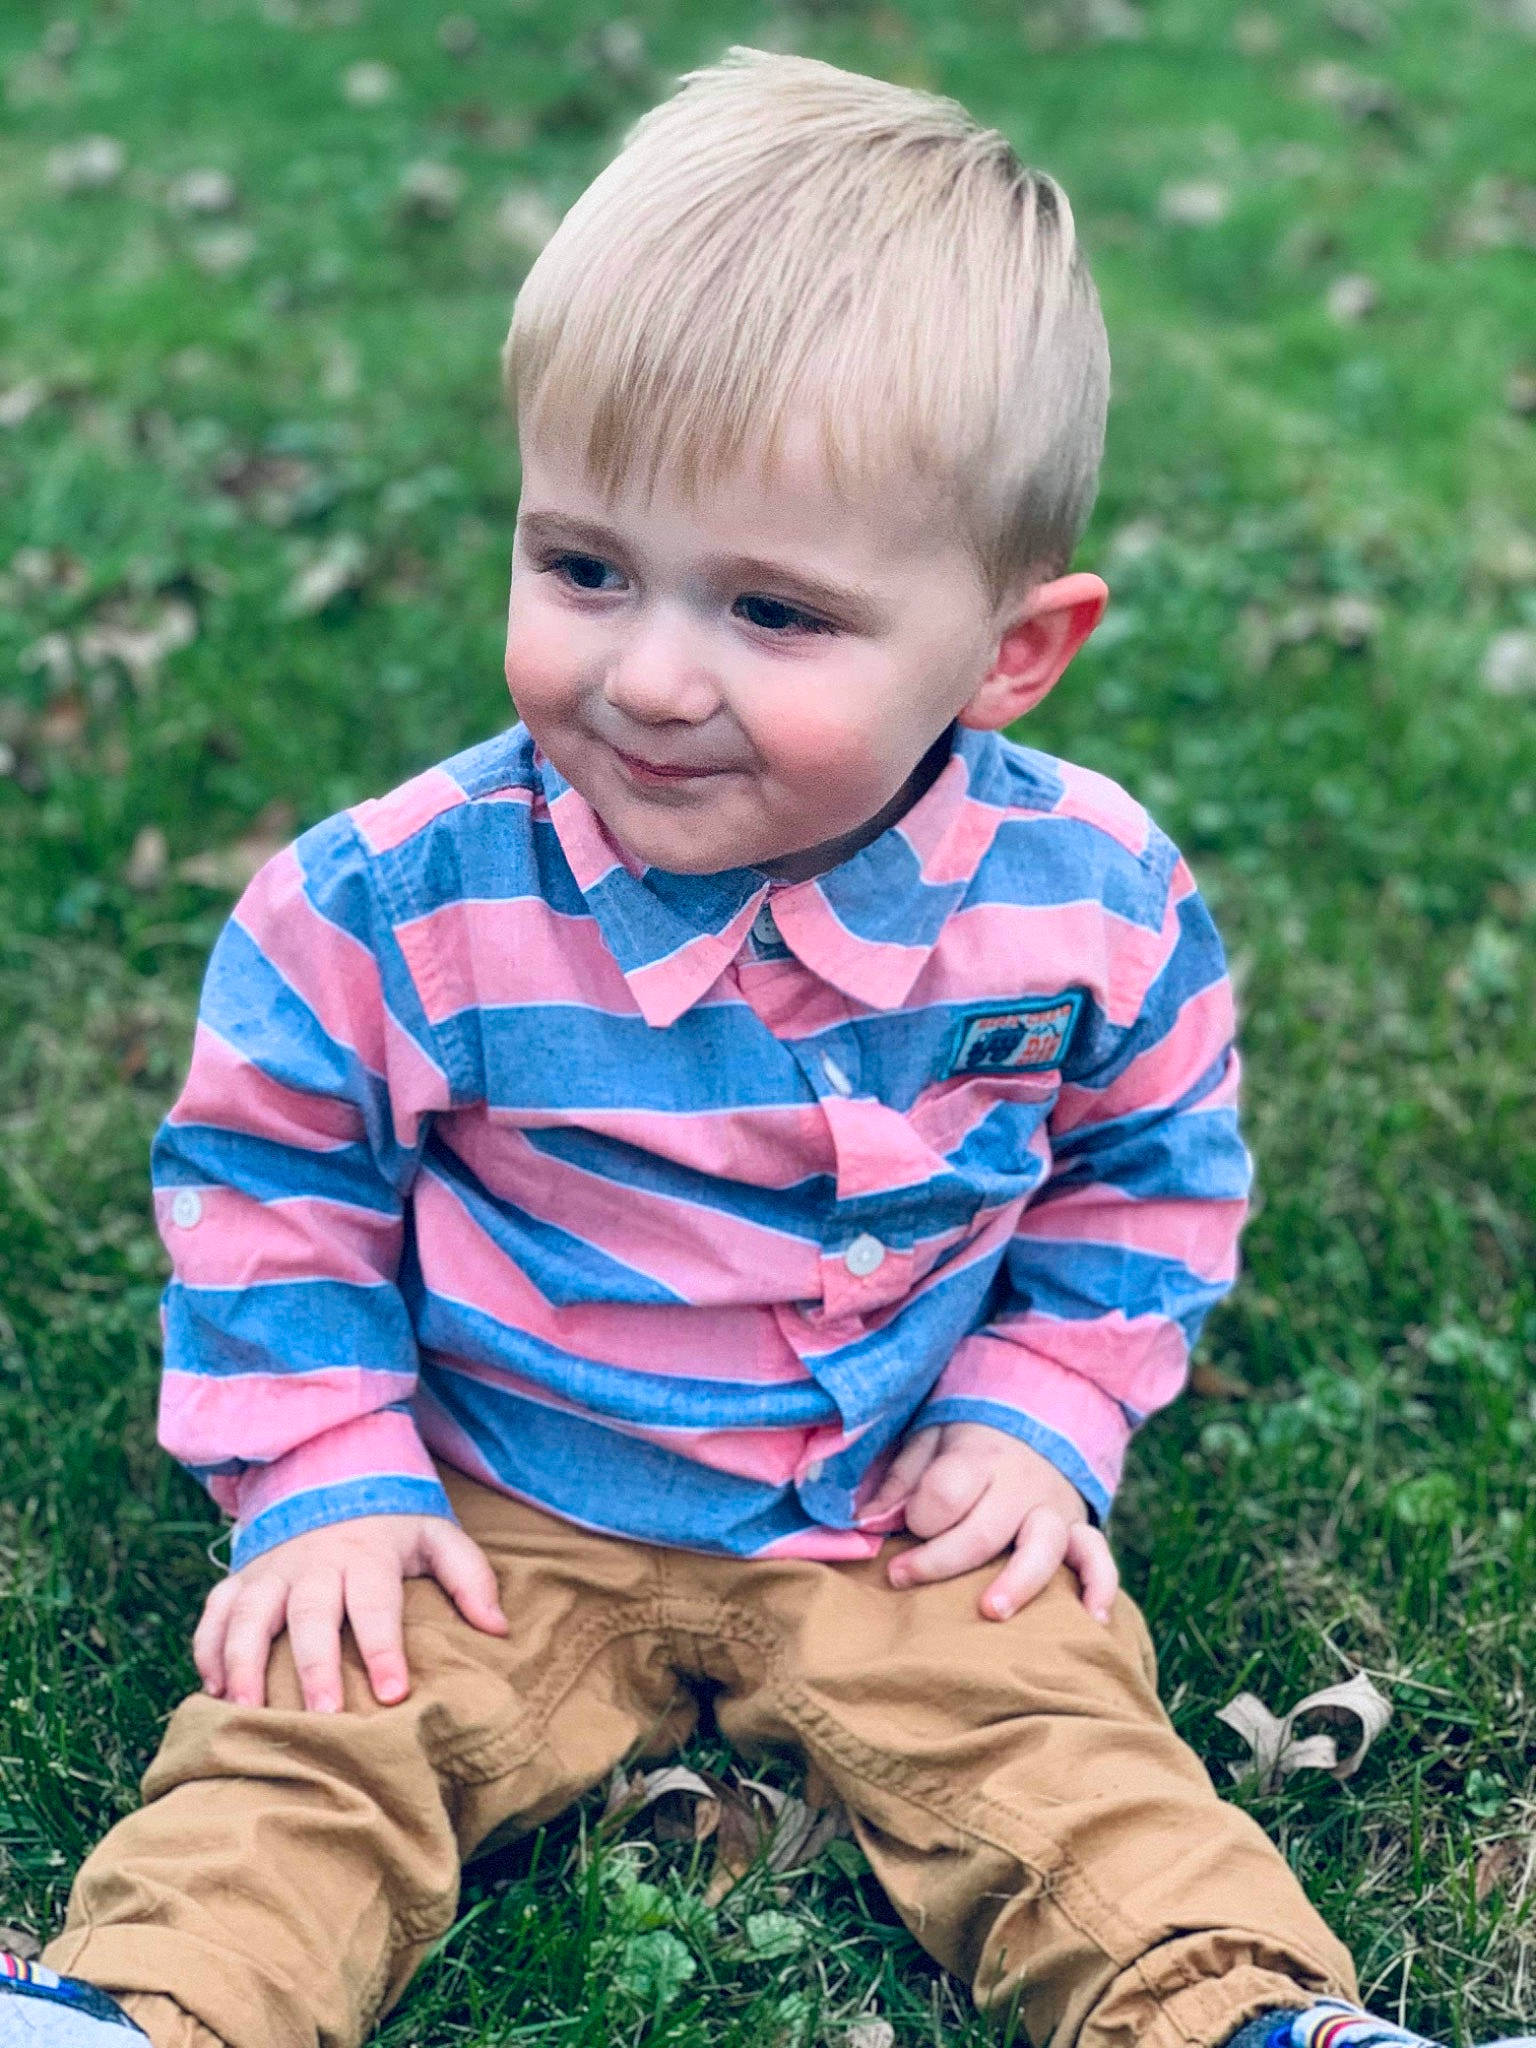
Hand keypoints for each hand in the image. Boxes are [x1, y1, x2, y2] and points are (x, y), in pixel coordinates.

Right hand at [193, 1514, 508, 1713]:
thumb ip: (470, 1577)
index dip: (384, 1647)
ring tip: (248, 1711)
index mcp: (366, 1554)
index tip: (394, 1693)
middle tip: (323, 1717)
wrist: (332, 1479)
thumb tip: (498, 1628)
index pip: (376, 1602)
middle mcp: (314, 1562)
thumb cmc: (393, 1529)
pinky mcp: (241, 1579)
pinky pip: (214, 1613)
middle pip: (310, 1613)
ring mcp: (271, 1570)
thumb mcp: (438, 1537)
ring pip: (249, 1614)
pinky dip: (208, 1649)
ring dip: (245, 1661)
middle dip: (314, 1665)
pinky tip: (214, 1691)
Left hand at [864, 1422, 1118, 1623]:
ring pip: (1044, 1546)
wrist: (1034, 1421)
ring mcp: (1053, 1510)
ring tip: (990, 1611)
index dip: (918, 1515)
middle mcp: (1020, 1485)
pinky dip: (1100, 1586)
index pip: (946, 1492)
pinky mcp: (1079, 1529)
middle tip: (899, 1576)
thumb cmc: (967, 1444)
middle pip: (984, 1529)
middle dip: (939, 1560)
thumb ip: (899, 1478)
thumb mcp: (928, 1441)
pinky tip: (1091, 1619)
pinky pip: (1098, 1557)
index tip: (902, 1524)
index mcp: (978, 1458)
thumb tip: (867, 1518)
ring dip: (1017, 1581)